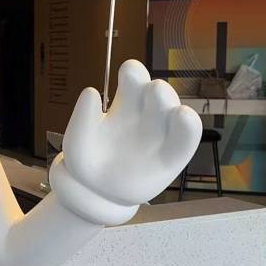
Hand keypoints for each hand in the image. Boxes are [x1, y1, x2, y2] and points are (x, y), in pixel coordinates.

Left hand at [50, 60, 201, 224]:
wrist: (96, 194)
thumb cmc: (88, 162)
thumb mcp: (76, 143)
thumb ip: (81, 119)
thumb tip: (90, 91)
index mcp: (124, 103)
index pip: (134, 77)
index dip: (134, 71)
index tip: (129, 71)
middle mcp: (145, 113)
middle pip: (158, 92)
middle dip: (158, 89)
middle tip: (153, 91)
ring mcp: (160, 133)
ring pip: (175, 110)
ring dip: (175, 106)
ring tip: (174, 111)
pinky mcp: (172, 156)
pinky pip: (187, 139)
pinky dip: (189, 128)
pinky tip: (184, 118)